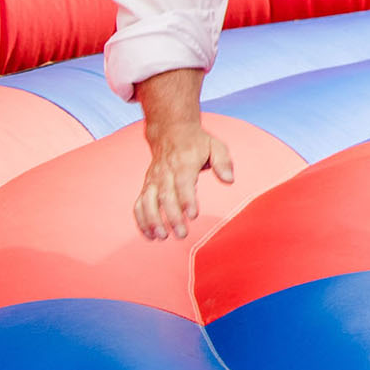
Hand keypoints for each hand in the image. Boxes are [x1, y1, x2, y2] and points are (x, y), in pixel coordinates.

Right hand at [135, 115, 232, 240]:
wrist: (171, 132)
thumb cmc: (197, 143)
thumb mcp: (215, 146)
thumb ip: (223, 162)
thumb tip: (230, 180)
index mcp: (183, 163)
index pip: (183, 183)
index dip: (187, 200)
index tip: (192, 215)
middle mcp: (165, 173)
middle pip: (165, 197)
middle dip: (171, 217)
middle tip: (181, 234)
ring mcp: (153, 180)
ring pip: (147, 202)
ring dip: (152, 221)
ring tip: (162, 237)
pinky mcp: (146, 186)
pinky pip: (139, 204)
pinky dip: (141, 220)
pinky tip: (150, 235)